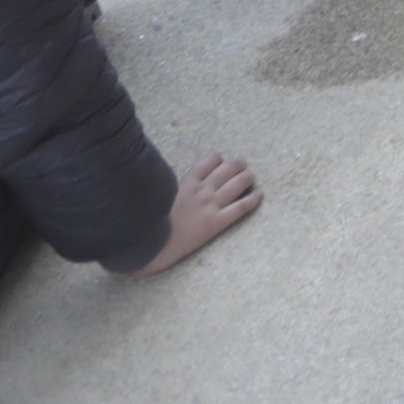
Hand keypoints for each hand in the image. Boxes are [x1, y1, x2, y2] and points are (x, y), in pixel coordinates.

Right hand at [132, 153, 262, 275]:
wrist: (146, 244)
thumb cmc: (145, 222)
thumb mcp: (152, 196)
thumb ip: (164, 187)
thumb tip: (164, 184)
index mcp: (186, 181)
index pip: (210, 160)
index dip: (219, 160)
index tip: (221, 164)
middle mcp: (201, 189)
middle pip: (229, 168)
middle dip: (238, 166)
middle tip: (241, 170)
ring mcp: (210, 205)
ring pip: (239, 183)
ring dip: (248, 178)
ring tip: (250, 179)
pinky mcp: (215, 223)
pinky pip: (240, 207)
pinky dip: (253, 200)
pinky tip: (259, 196)